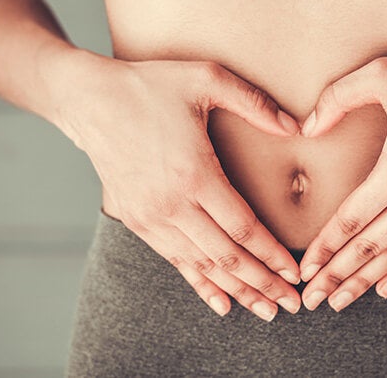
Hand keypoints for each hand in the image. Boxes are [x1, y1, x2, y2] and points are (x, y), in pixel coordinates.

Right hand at [55, 50, 303, 320]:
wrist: (89, 100)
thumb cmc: (150, 86)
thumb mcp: (206, 78)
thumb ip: (255, 102)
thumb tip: (297, 127)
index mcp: (194, 173)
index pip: (242, 227)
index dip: (271, 254)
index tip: (294, 272)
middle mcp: (171, 204)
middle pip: (226, 256)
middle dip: (262, 283)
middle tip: (292, 305)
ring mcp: (151, 216)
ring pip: (202, 265)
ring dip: (236, 290)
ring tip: (265, 309)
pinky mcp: (137, 220)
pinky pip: (174, 261)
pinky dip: (200, 284)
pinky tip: (221, 302)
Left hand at [297, 46, 386, 310]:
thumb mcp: (382, 73)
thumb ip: (336, 98)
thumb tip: (306, 128)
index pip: (351, 220)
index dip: (325, 248)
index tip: (304, 270)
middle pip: (370, 248)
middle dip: (336, 277)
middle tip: (309, 301)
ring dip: (365, 282)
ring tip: (338, 303)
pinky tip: (384, 289)